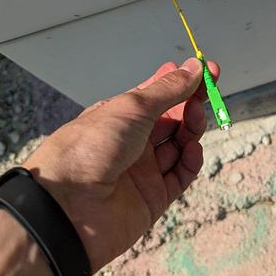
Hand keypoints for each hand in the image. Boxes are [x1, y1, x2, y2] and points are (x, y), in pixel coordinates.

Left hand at [25, 58, 218, 272]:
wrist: (67, 208)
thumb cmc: (91, 146)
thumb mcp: (132, 108)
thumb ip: (168, 90)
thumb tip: (194, 67)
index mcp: (119, 117)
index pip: (156, 95)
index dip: (180, 81)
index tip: (204, 68)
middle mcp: (131, 142)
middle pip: (171, 119)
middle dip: (190, 103)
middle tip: (208, 90)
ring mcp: (142, 171)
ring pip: (178, 145)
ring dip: (191, 128)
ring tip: (196, 116)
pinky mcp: (153, 198)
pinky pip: (180, 175)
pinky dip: (191, 160)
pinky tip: (193, 148)